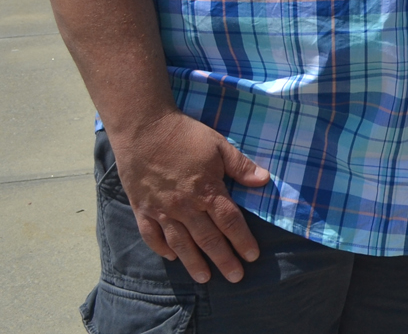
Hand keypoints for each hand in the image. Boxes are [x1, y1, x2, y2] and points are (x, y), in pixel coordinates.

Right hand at [109, 110, 273, 284]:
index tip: (252, 256)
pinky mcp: (142, 208)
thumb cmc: (185, 135)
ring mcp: (162, 209)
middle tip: (236, 277)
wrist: (144, 129)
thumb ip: (241, 166)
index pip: (230, 222)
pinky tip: (171, 258)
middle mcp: (185, 206)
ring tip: (205, 278)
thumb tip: (264, 180)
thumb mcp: (219, 145)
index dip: (242, 240)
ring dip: (193, 262)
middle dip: (224, 259)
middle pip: (208, 239)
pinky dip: (161, 248)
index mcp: (207, 191)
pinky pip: (151, 235)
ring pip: (180, 243)